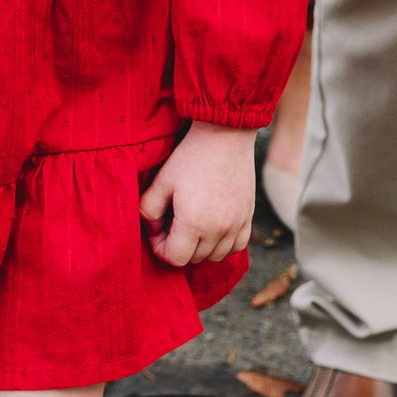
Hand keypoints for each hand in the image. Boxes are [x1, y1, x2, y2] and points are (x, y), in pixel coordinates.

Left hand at [139, 121, 256, 268]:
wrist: (226, 137)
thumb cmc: (190, 157)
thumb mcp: (162, 181)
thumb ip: (149, 210)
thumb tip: (152, 230)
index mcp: (194, 223)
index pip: (175, 258)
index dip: (160, 248)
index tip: (157, 230)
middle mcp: (218, 230)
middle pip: (194, 259)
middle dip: (178, 247)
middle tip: (170, 223)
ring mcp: (237, 225)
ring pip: (216, 256)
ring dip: (200, 248)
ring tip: (191, 226)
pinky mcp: (248, 217)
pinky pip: (237, 247)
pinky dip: (223, 244)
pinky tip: (213, 228)